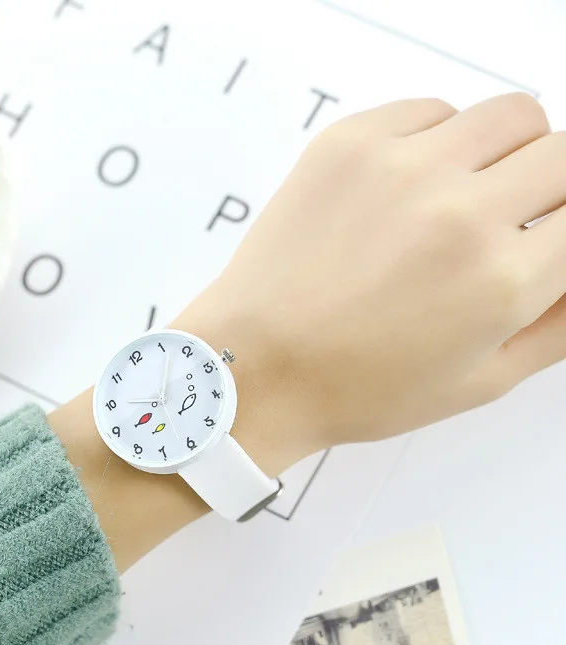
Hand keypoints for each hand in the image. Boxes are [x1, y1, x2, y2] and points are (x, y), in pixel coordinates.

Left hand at [54, 92, 565, 571]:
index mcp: (503, 279)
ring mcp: (401, 168)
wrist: (257, 368)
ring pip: (509, 116)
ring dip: (505, 154)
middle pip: (562, 153)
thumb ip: (558, 324)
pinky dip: (439, 140)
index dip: (565, 229)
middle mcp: (460, 211)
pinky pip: (432, 110)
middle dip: (552, 190)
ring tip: (465, 198)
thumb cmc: (352, 387)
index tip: (545, 237)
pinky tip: (411, 186)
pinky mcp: (349, 144)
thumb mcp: (478, 382)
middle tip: (514, 221)